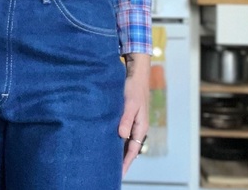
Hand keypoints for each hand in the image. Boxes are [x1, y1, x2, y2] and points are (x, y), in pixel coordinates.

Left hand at [118, 53, 149, 176]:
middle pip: (129, 147)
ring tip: (106, 157)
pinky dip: (116, 137)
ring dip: (117, 148)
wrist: (135, 74)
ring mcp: (132, 121)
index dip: (126, 161)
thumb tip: (122, 136)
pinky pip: (121, 130)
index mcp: (140, 126)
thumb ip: (126, 119)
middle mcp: (137, 126)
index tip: (119, 173)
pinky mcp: (126, 115)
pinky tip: (106, 139)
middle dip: (121, 158)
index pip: (133, 149)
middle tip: (109, 169)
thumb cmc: (133, 88)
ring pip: (125, 139)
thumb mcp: (130, 103)